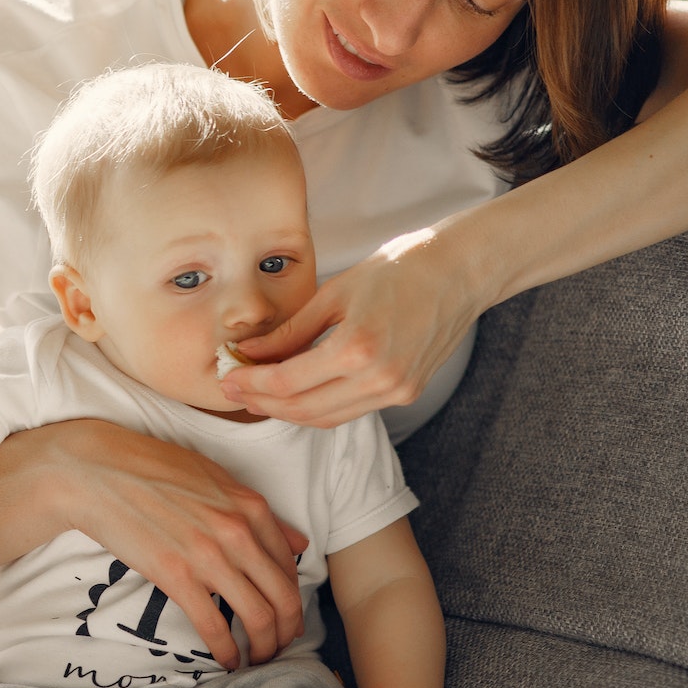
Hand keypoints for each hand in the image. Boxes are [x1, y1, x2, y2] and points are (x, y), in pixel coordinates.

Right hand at [41, 420, 310, 669]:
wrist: (98, 471)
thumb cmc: (152, 468)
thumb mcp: (215, 479)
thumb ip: (258, 514)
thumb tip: (300, 544)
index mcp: (250, 506)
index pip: (289, 566)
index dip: (293, 599)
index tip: (286, 617)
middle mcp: (238, 532)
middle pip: (283, 598)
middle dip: (287, 631)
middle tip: (279, 647)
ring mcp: (208, 556)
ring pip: (258, 617)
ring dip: (264, 647)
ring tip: (257, 660)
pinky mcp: (175, 576)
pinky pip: (215, 626)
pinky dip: (227, 651)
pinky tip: (227, 661)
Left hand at [222, 228, 484, 428]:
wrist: (459, 272)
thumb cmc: (398, 269)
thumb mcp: (334, 293)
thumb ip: (290, 332)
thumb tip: (250, 354)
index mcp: (357, 348)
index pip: (287, 382)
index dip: (252, 384)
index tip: (228, 376)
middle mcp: (379, 378)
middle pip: (303, 409)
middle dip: (263, 402)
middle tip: (235, 388)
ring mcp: (396, 390)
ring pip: (326, 418)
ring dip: (288, 410)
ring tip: (259, 392)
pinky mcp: (406, 393)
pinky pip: (350, 410)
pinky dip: (319, 406)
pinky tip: (297, 391)